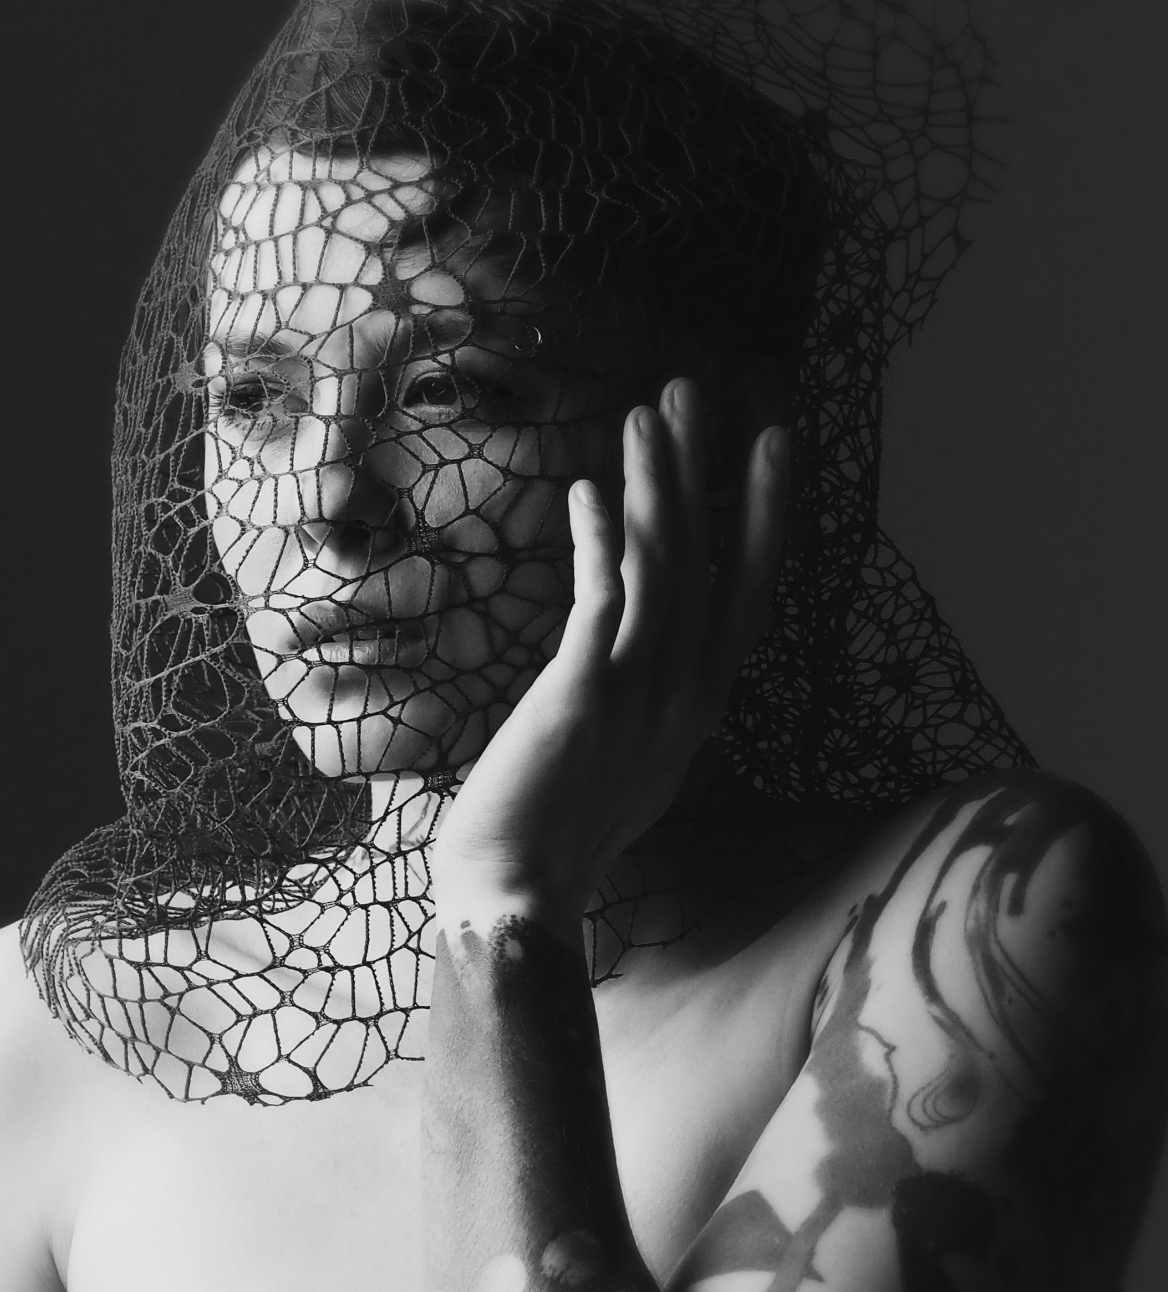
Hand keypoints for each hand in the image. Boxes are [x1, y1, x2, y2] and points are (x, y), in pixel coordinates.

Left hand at [430, 378, 787, 922]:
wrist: (517, 900)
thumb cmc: (559, 836)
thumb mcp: (628, 762)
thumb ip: (647, 701)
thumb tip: (639, 654)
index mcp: (697, 708)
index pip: (748, 593)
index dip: (765, 515)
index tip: (774, 442)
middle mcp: (683, 696)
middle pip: (710, 561)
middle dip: (707, 471)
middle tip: (699, 391)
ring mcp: (637, 696)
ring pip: (663, 568)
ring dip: (656, 485)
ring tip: (645, 414)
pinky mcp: (582, 698)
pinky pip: (602, 600)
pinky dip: (598, 540)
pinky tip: (585, 490)